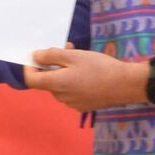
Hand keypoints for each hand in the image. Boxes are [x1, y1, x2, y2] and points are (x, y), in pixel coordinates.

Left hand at [24, 48, 150, 111]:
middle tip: (68, 48)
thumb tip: (35, 57)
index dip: (30, 67)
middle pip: (48, 81)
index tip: (37, 56)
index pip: (31, 79)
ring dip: (64, 72)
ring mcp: (72, 103)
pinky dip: (74, 82)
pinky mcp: (83, 106)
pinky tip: (88, 74)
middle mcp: (61, 97)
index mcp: (56, 84)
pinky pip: (72, 92)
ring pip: (61, 85)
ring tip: (81, 59)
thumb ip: (52, 56)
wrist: (125, 85)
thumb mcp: (74, 56)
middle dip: (53, 65)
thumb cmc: (100, 67)